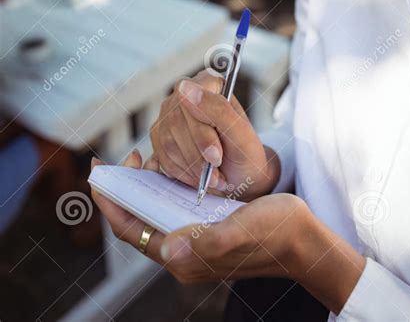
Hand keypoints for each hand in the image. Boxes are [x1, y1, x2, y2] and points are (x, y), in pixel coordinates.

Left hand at [91, 151, 307, 281]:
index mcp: (186, 258)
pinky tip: (169, 165)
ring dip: (144, 184)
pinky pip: (172, 205)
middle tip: (124, 158)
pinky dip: (164, 184)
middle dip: (125, 189)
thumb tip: (168, 249)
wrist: (303, 238)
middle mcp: (184, 251)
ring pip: (154, 210)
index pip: (133, 232)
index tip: (99, 175)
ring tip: (144, 157)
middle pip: (139, 220)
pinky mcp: (205, 227)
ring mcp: (194, 239)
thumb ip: (208, 243)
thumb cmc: (276, 234)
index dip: (111, 204)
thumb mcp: (243, 232)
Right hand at [147, 71, 279, 199]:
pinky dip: (182, 172)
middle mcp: (184, 95)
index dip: (201, 133)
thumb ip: (218, 109)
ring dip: (191, 167)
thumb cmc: (245, 152)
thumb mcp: (241, 134)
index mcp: (208, 83)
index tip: (216, 156)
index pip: (190, 99)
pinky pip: (162, 156)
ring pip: (167, 142)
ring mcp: (168, 114)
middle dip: (198, 155)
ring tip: (212, 175)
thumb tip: (185, 88)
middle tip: (217, 169)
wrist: (239, 175)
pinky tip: (198, 175)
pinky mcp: (159, 135)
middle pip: (176, 123)